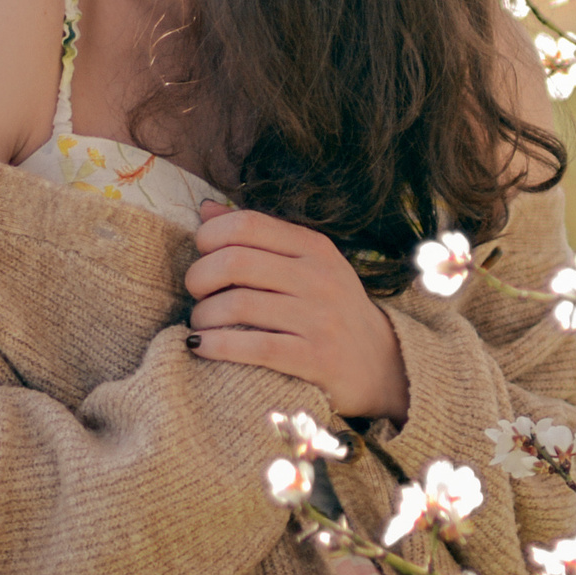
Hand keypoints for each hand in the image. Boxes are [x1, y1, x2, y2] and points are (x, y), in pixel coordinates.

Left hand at [183, 201, 410, 421]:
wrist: (379, 365)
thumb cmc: (329, 311)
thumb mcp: (306, 265)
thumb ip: (258, 238)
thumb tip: (206, 209)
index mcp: (315, 248)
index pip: (248, 223)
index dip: (210, 236)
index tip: (202, 255)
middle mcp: (320, 277)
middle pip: (236, 262)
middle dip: (200, 277)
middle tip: (196, 293)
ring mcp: (321, 318)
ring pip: (239, 304)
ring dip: (203, 316)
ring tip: (199, 323)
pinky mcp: (317, 358)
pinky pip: (255, 347)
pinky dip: (216, 345)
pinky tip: (199, 346)